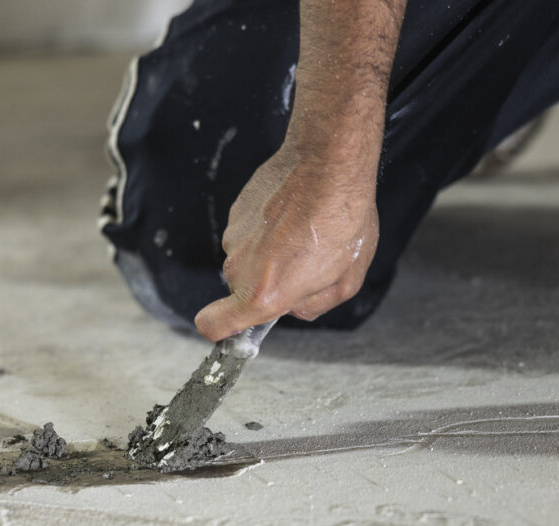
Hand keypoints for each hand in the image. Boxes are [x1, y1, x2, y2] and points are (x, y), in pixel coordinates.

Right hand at [193, 145, 378, 341]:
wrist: (328, 163)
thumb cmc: (343, 220)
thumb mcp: (345, 281)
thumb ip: (313, 306)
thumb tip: (295, 307)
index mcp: (264, 294)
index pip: (212, 325)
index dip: (221, 330)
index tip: (236, 325)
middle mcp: (240, 268)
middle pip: (242, 291)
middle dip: (269, 284)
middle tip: (304, 263)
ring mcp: (234, 237)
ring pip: (248, 260)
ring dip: (271, 253)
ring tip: (304, 232)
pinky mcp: (236, 212)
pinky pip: (249, 233)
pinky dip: (268, 229)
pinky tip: (294, 212)